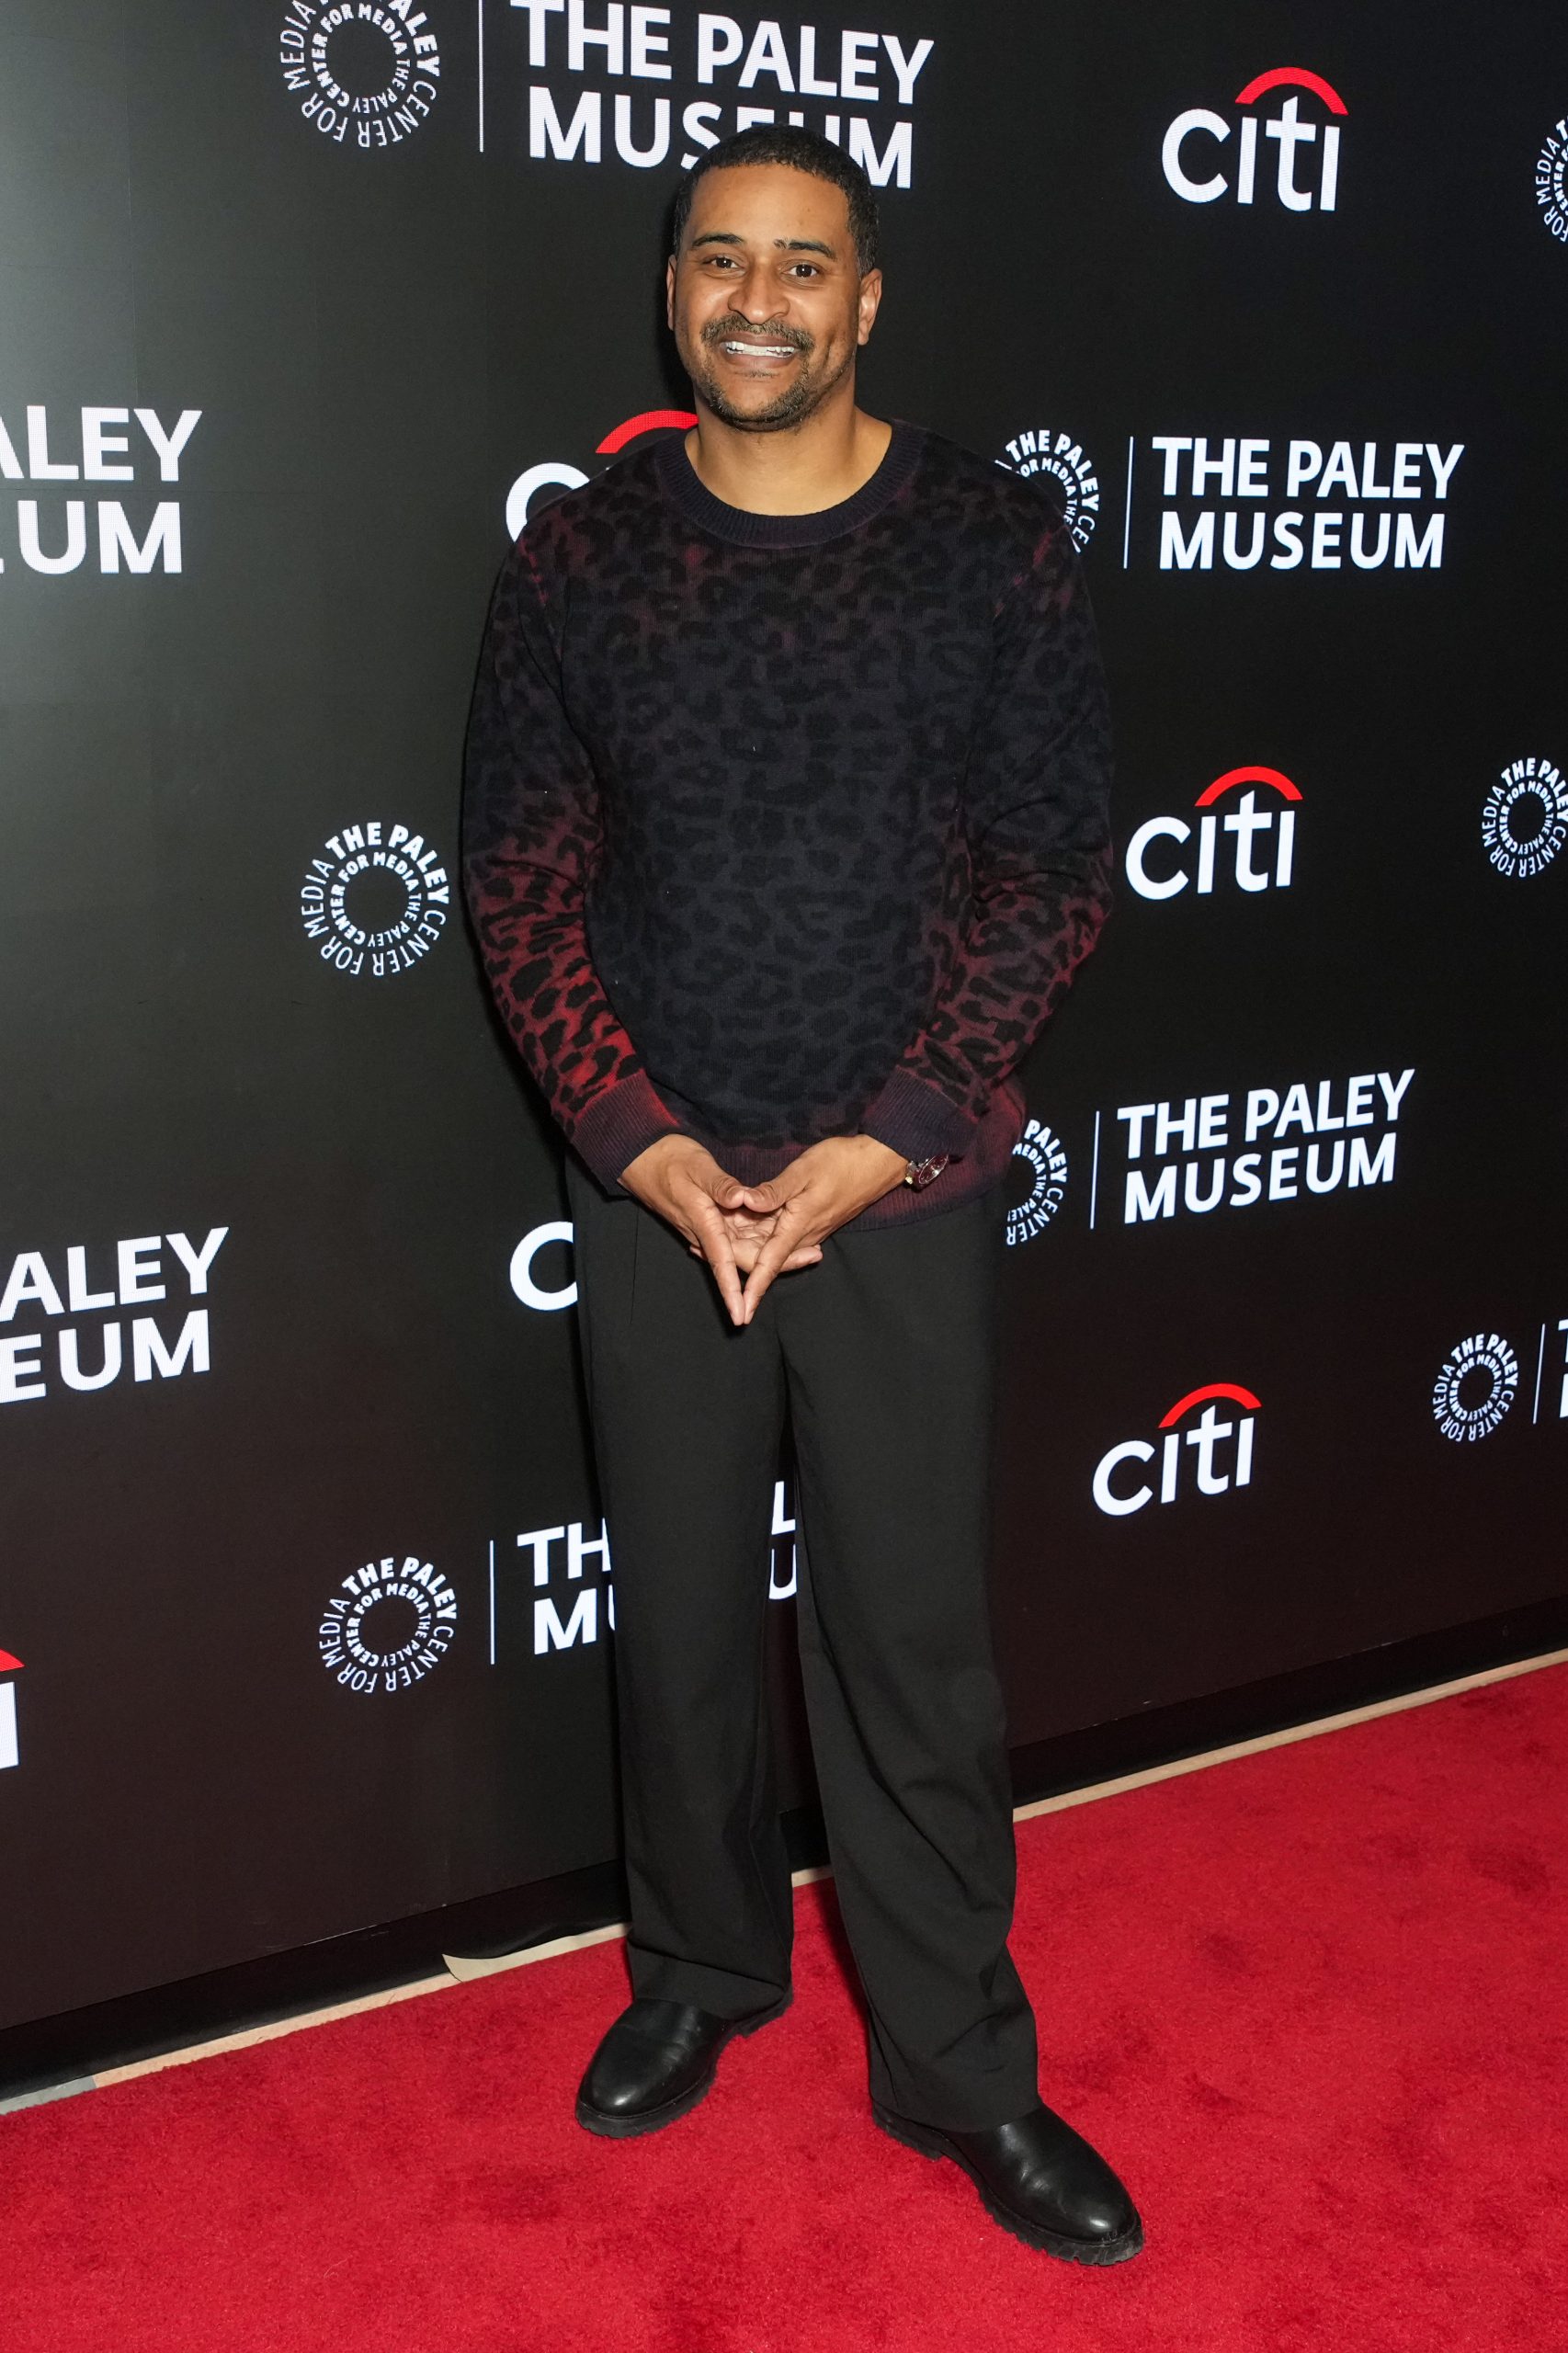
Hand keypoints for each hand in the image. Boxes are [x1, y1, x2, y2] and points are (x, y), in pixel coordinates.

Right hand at [619, 1134, 814, 1327]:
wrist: (644, 1159)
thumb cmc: (669, 1161)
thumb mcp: (697, 1167)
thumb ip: (719, 1184)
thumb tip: (741, 1199)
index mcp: (705, 1223)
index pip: (723, 1264)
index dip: (733, 1292)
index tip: (741, 1316)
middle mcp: (708, 1232)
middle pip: (745, 1260)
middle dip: (775, 1267)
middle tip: (815, 1256)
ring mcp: (710, 1228)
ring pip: (744, 1250)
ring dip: (772, 1253)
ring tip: (808, 1247)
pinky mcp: (711, 1220)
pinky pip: (738, 1237)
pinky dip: (760, 1239)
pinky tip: (779, 1235)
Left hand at [733, 1135, 907, 1322]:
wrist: (878, 1162)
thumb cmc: (842, 1162)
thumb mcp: (803, 1170)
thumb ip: (774, 1190)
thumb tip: (744, 1202)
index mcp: (798, 1225)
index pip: (770, 1264)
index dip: (754, 1289)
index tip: (742, 1313)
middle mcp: (805, 1235)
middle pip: (770, 1262)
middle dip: (745, 1271)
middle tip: (709, 1261)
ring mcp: (813, 1231)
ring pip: (778, 1251)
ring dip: (755, 1253)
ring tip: (725, 1246)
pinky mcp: (816, 1223)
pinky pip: (787, 1239)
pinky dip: (767, 1239)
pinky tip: (753, 1229)